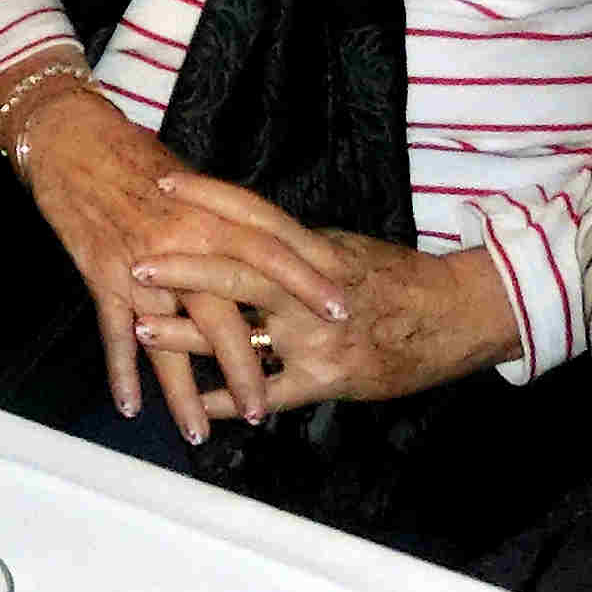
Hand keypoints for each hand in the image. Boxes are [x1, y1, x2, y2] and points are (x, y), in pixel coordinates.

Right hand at [9, 87, 353, 440]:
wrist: (74, 141)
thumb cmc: (137, 158)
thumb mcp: (194, 185)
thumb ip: (227, 224)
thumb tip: (266, 253)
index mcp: (210, 214)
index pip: (270, 251)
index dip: (306, 282)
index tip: (339, 311)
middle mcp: (180, 244)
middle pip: (220, 313)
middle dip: (244, 365)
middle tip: (264, 408)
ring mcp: (139, 265)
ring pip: (165, 339)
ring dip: (182, 391)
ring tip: (198, 434)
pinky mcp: (102, 276)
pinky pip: (113, 333)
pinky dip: (122, 371)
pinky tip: (131, 407)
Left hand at [127, 191, 518, 414]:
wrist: (455, 319)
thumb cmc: (399, 280)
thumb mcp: (346, 249)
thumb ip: (297, 248)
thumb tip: (249, 231)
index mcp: (317, 248)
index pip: (255, 215)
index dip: (209, 198)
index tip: (164, 187)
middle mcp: (312, 289)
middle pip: (239, 271)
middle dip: (184, 269)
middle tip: (135, 263)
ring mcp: (317, 337)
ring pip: (243, 334)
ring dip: (189, 335)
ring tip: (142, 330)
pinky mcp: (328, 378)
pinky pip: (270, 391)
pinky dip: (232, 399)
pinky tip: (196, 404)